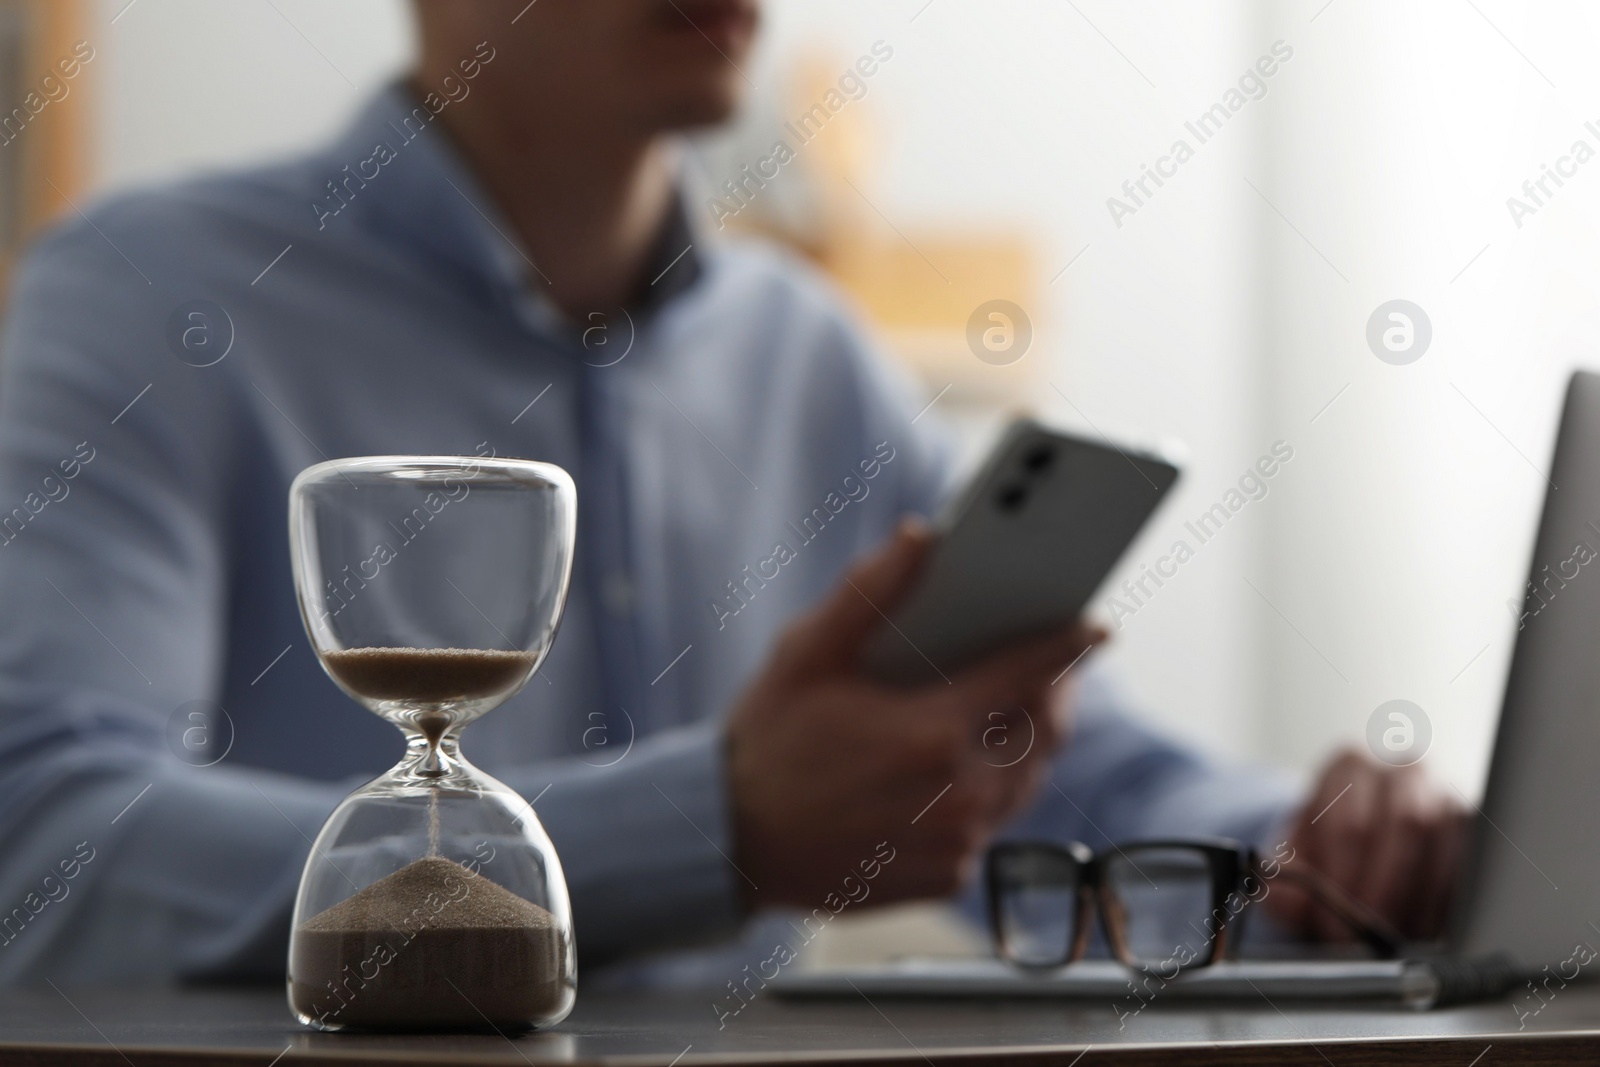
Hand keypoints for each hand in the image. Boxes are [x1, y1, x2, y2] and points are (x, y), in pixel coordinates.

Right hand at [726, 519, 1105, 911]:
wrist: (734, 843)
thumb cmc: (768, 741)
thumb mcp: (806, 654)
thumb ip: (870, 592)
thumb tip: (920, 536)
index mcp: (931, 731)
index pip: (1027, 676)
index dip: (1067, 646)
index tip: (1096, 626)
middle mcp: (958, 795)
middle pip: (1043, 733)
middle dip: (1054, 693)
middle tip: (1050, 667)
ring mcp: (957, 842)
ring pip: (1025, 781)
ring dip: (1026, 742)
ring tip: (1014, 708)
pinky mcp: (948, 875)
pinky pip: (993, 824)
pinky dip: (990, 791)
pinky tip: (963, 765)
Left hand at [1267, 748, 1468, 943]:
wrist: (1361, 849)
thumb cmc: (1327, 851)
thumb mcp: (1295, 859)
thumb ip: (1284, 874)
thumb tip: (1284, 896)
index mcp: (1349, 767)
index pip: (1350, 820)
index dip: (1343, 879)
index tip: (1334, 920)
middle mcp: (1403, 771)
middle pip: (1405, 825)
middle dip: (1386, 890)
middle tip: (1371, 934)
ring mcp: (1448, 795)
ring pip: (1447, 842)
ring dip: (1423, 900)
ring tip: (1400, 937)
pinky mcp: (1479, 827)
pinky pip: (1477, 860)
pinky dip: (1453, 900)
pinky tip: (1433, 929)